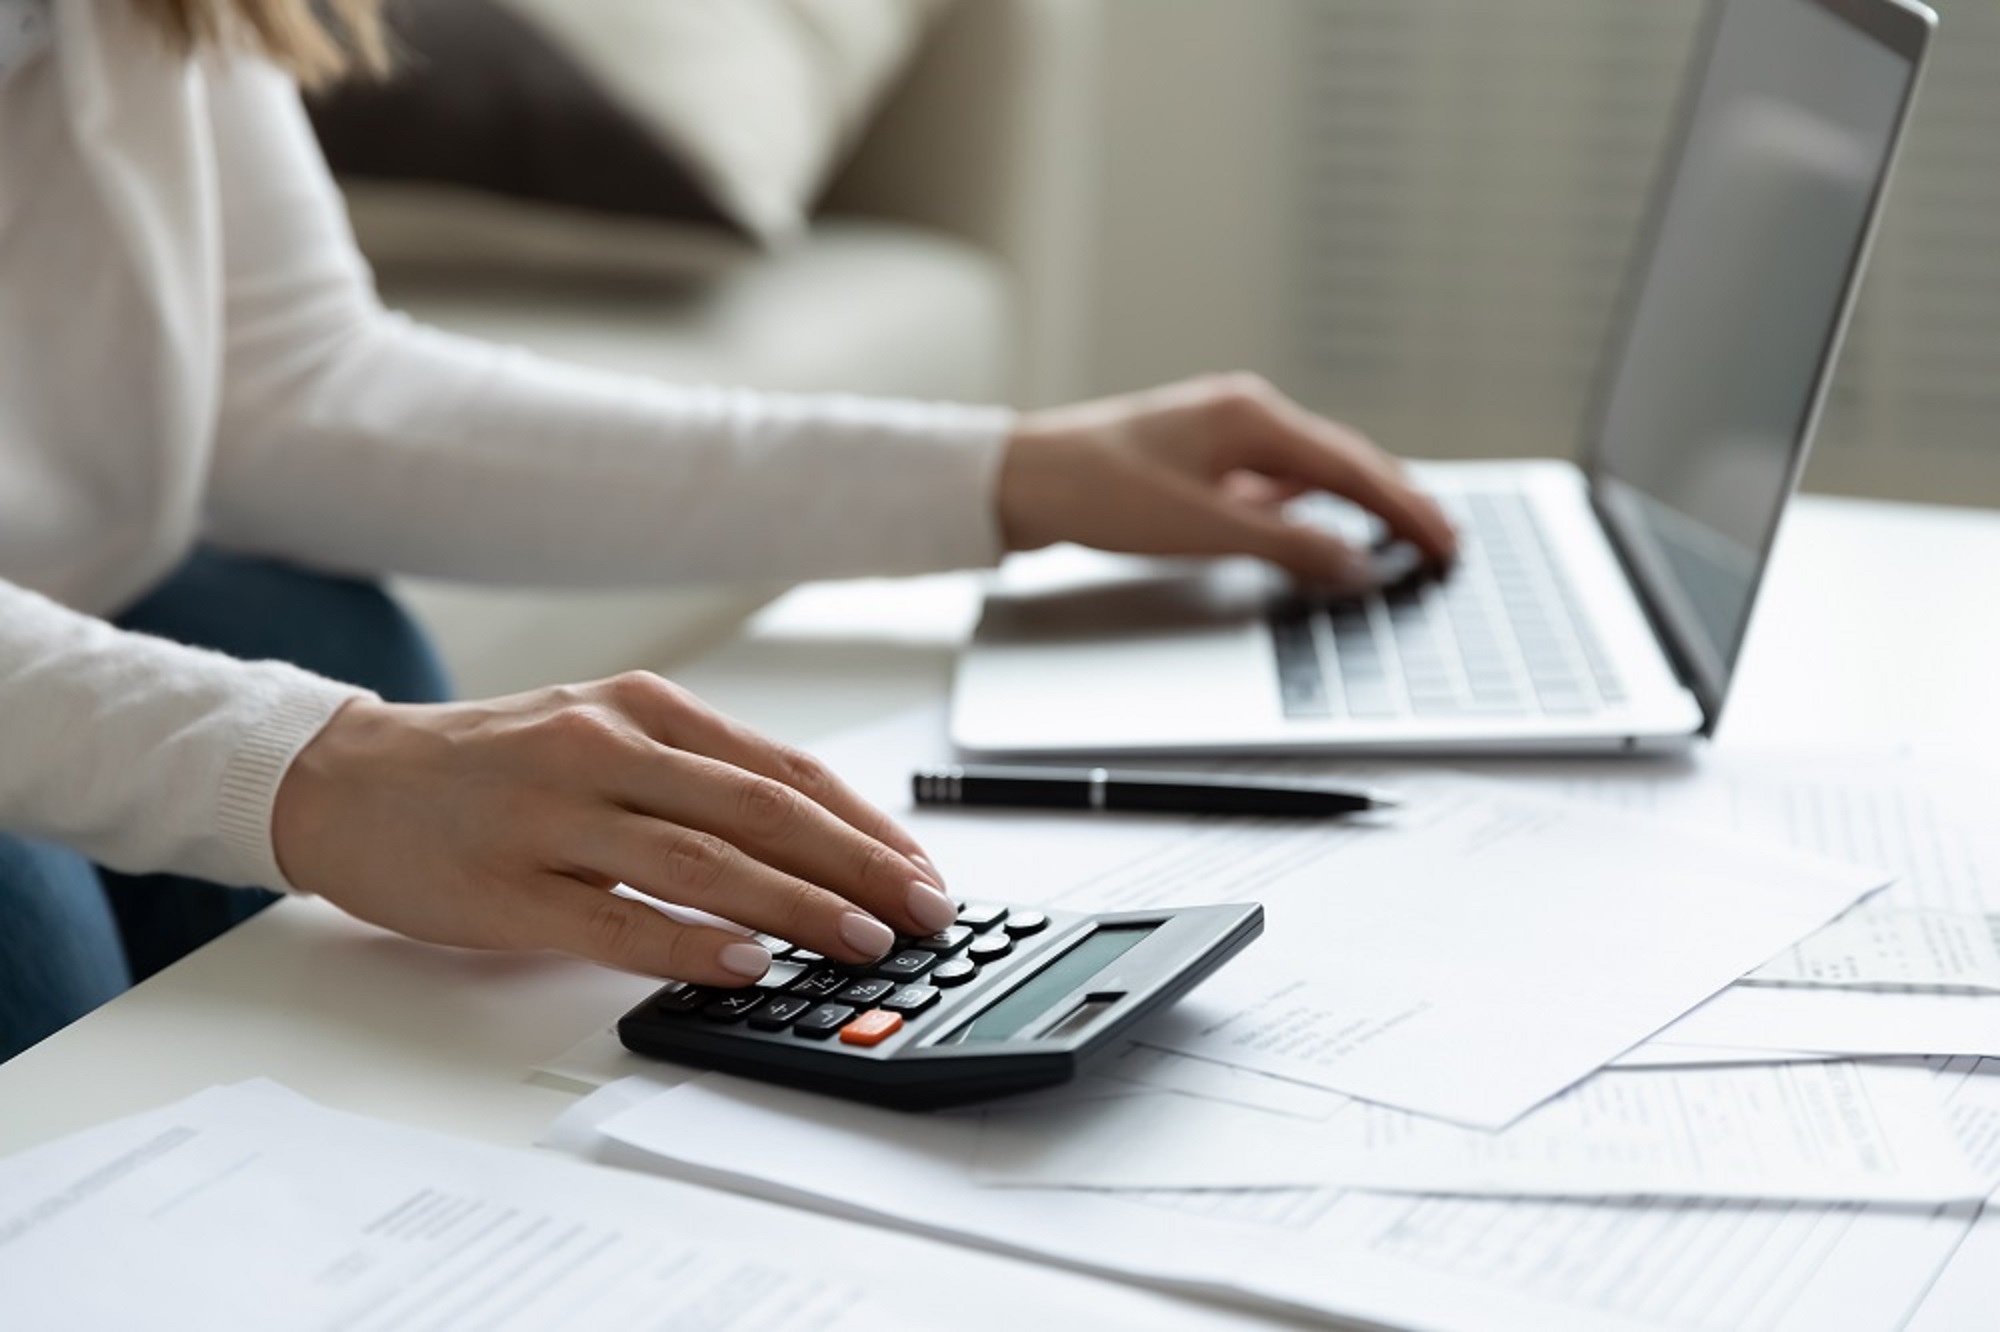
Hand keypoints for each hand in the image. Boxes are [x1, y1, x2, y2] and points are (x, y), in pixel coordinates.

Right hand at [271, 673, 957, 985]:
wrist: (346, 780)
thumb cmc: (493, 765)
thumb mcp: (601, 734)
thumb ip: (695, 778)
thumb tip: (817, 843)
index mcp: (643, 707)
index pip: (784, 771)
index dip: (865, 826)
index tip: (923, 871)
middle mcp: (605, 747)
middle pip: (761, 812)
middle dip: (859, 868)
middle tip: (924, 915)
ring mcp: (553, 816)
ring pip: (701, 862)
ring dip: (796, 906)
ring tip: (862, 943)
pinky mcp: (506, 886)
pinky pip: (613, 920)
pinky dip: (688, 944)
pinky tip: (745, 966)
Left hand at [997, 373, 1456, 582]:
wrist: (1021, 480)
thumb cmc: (1099, 494)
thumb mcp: (1204, 531)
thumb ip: (1289, 547)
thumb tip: (1359, 565)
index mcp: (1252, 416)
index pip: (1352, 467)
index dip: (1407, 509)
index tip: (1448, 543)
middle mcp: (1243, 414)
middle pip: (1341, 460)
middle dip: (1395, 502)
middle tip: (1443, 542)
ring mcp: (1220, 434)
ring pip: (1308, 470)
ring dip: (1353, 503)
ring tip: (1398, 536)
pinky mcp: (1197, 458)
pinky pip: (1272, 481)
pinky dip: (1305, 506)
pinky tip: (1314, 527)